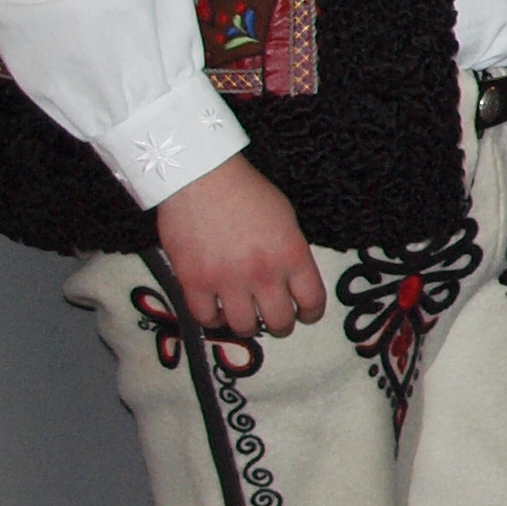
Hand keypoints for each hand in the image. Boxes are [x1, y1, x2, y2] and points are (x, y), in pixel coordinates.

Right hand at [154, 156, 324, 338]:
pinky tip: (216, 311)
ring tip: (245, 319)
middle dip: (281, 325)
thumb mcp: (286, 219)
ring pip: (243, 327)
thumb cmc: (247, 192)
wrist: (201, 178)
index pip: (312, 300)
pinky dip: (213, 319)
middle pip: (279, 322)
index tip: (306, 315)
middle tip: (275, 321)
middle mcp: (263, 274)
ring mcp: (227, 281)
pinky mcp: (193, 282)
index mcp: (292, 255)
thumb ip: (290, 252)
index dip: (311, 313)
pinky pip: (205, 318)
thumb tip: (290, 279)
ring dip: (247, 327)